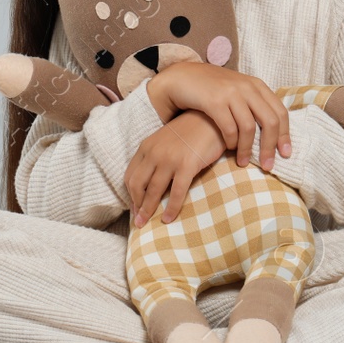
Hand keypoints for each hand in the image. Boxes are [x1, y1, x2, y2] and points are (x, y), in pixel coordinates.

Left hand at [126, 111, 225, 227]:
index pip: (130, 175)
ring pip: (154, 191)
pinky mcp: (187, 165)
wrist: (213, 118)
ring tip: (146, 224)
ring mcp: (170, 159)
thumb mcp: (167, 140)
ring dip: (148, 210)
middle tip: (138, 222)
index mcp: (147, 146)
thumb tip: (152, 180)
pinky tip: (168, 219)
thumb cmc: (192, 131)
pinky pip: (176, 192)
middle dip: (136, 205)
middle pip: (137, 185)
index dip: (130, 194)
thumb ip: (157, 156)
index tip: (134, 207)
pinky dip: (171, 208)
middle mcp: (154, 152)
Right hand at [147, 61, 290, 170]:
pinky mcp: (214, 101)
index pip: (279, 112)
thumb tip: (273, 129)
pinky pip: (229, 128)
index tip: (285, 154)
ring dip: (247, 149)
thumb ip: (253, 104)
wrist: (182, 77)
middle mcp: (247, 87)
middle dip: (270, 147)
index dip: (285, 135)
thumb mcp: (237, 90)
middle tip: (268, 165)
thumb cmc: (211, 89)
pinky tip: (229, 148)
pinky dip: (231, 142)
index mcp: (256, 85)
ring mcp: (231, 93)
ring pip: (249, 127)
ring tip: (243, 162)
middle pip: (270, 121)